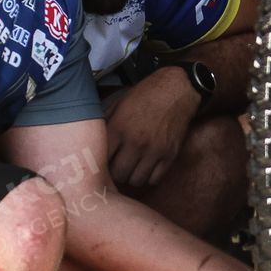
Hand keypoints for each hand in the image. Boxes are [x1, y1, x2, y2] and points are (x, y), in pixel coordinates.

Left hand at [103, 68, 200, 190]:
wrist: (177, 89)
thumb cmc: (146, 95)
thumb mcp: (119, 103)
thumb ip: (106, 123)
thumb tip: (93, 140)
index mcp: (119, 128)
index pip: (102, 160)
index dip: (100, 163)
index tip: (102, 162)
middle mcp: (136, 142)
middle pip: (118, 175)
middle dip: (115, 173)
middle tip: (117, 167)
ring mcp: (154, 150)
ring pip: (136, 181)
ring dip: (132, 176)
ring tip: (132, 168)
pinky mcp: (170, 155)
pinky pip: (154, 179)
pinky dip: (149, 177)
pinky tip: (146, 167)